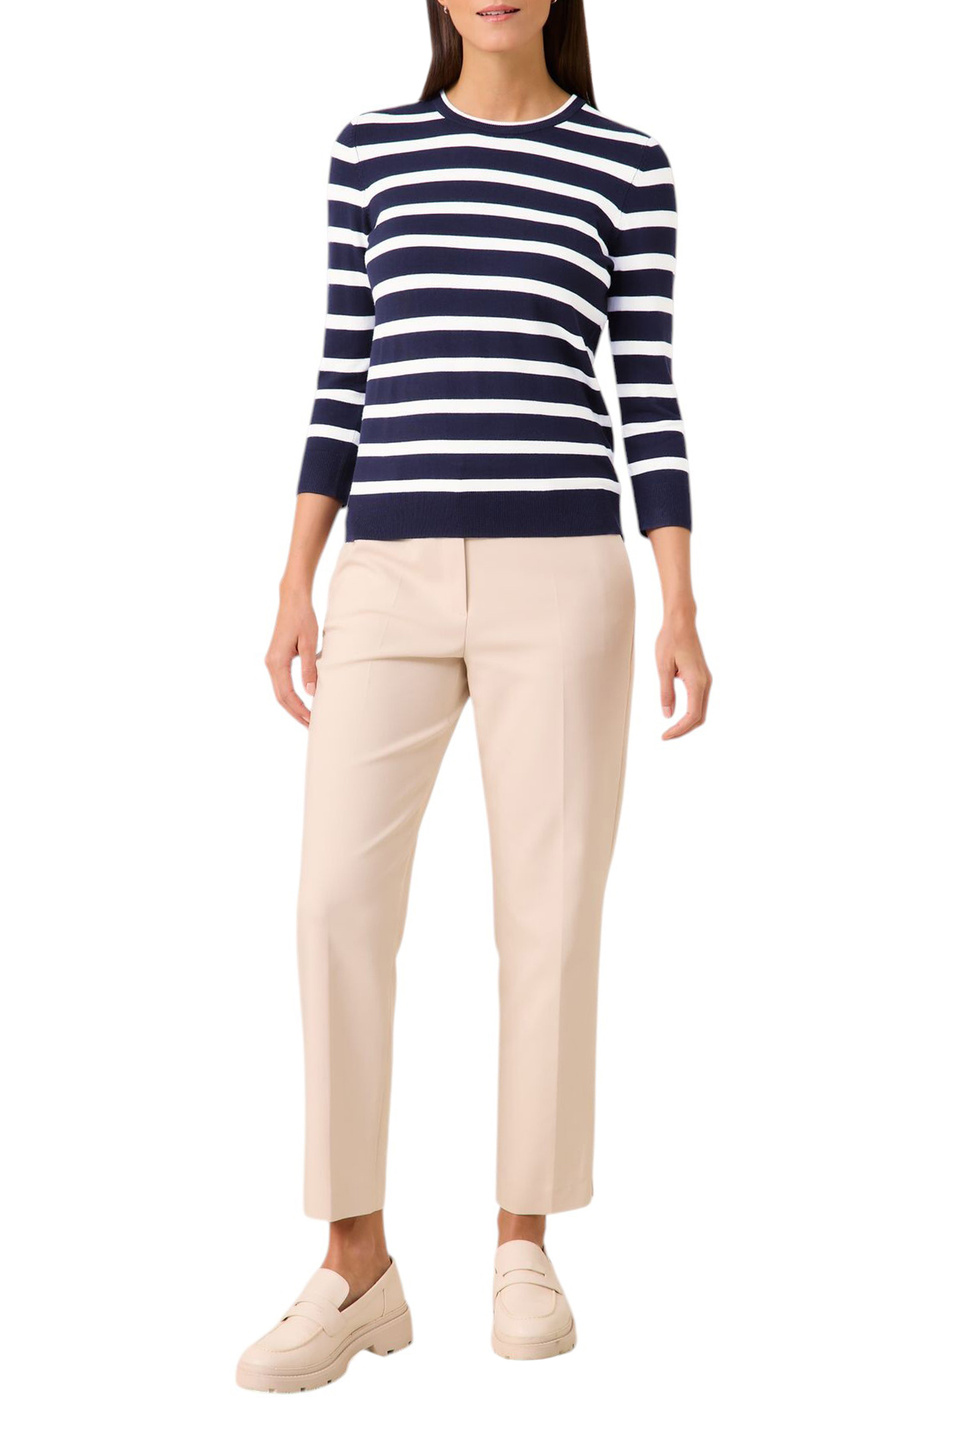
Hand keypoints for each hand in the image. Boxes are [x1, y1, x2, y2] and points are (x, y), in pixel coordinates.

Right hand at [265, 585, 318, 727]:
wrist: (292, 600)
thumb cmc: (303, 618)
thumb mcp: (310, 643)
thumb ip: (310, 668)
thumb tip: (311, 692)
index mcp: (277, 662)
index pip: (287, 695)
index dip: (300, 710)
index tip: (312, 721)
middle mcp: (270, 664)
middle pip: (281, 698)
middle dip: (296, 714)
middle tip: (312, 727)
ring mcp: (271, 662)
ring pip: (280, 692)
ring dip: (293, 707)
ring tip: (308, 719)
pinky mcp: (276, 659)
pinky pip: (282, 684)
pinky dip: (291, 696)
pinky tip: (303, 702)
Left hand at [656, 607, 711, 739]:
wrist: (681, 622)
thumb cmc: (670, 640)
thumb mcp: (663, 667)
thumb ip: (666, 692)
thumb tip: (667, 714)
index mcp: (696, 682)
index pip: (692, 715)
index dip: (679, 729)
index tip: (664, 736)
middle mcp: (705, 683)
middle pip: (699, 717)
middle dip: (683, 729)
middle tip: (666, 736)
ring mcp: (705, 680)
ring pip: (700, 710)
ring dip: (687, 722)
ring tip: (670, 730)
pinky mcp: (701, 677)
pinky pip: (699, 701)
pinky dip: (690, 712)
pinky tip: (677, 715)